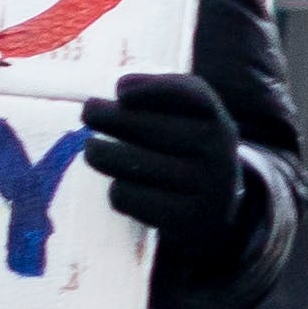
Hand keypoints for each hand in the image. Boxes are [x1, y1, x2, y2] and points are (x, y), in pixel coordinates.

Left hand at [78, 71, 252, 264]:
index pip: (192, 97)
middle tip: (88, 111)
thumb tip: (123, 88)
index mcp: (219, 125)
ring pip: (134, 165)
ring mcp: (202, 192)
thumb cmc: (191, 149)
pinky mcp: (182, 220)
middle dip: (110, 117)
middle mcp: (218, 156)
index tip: (120, 90)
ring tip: (93, 149)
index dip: (154, 89)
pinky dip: (118, 189)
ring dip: (102, 153)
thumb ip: (165, 93)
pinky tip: (121, 183)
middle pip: (152, 130)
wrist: (218, 210)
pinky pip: (129, 197)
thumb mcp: (195, 119)